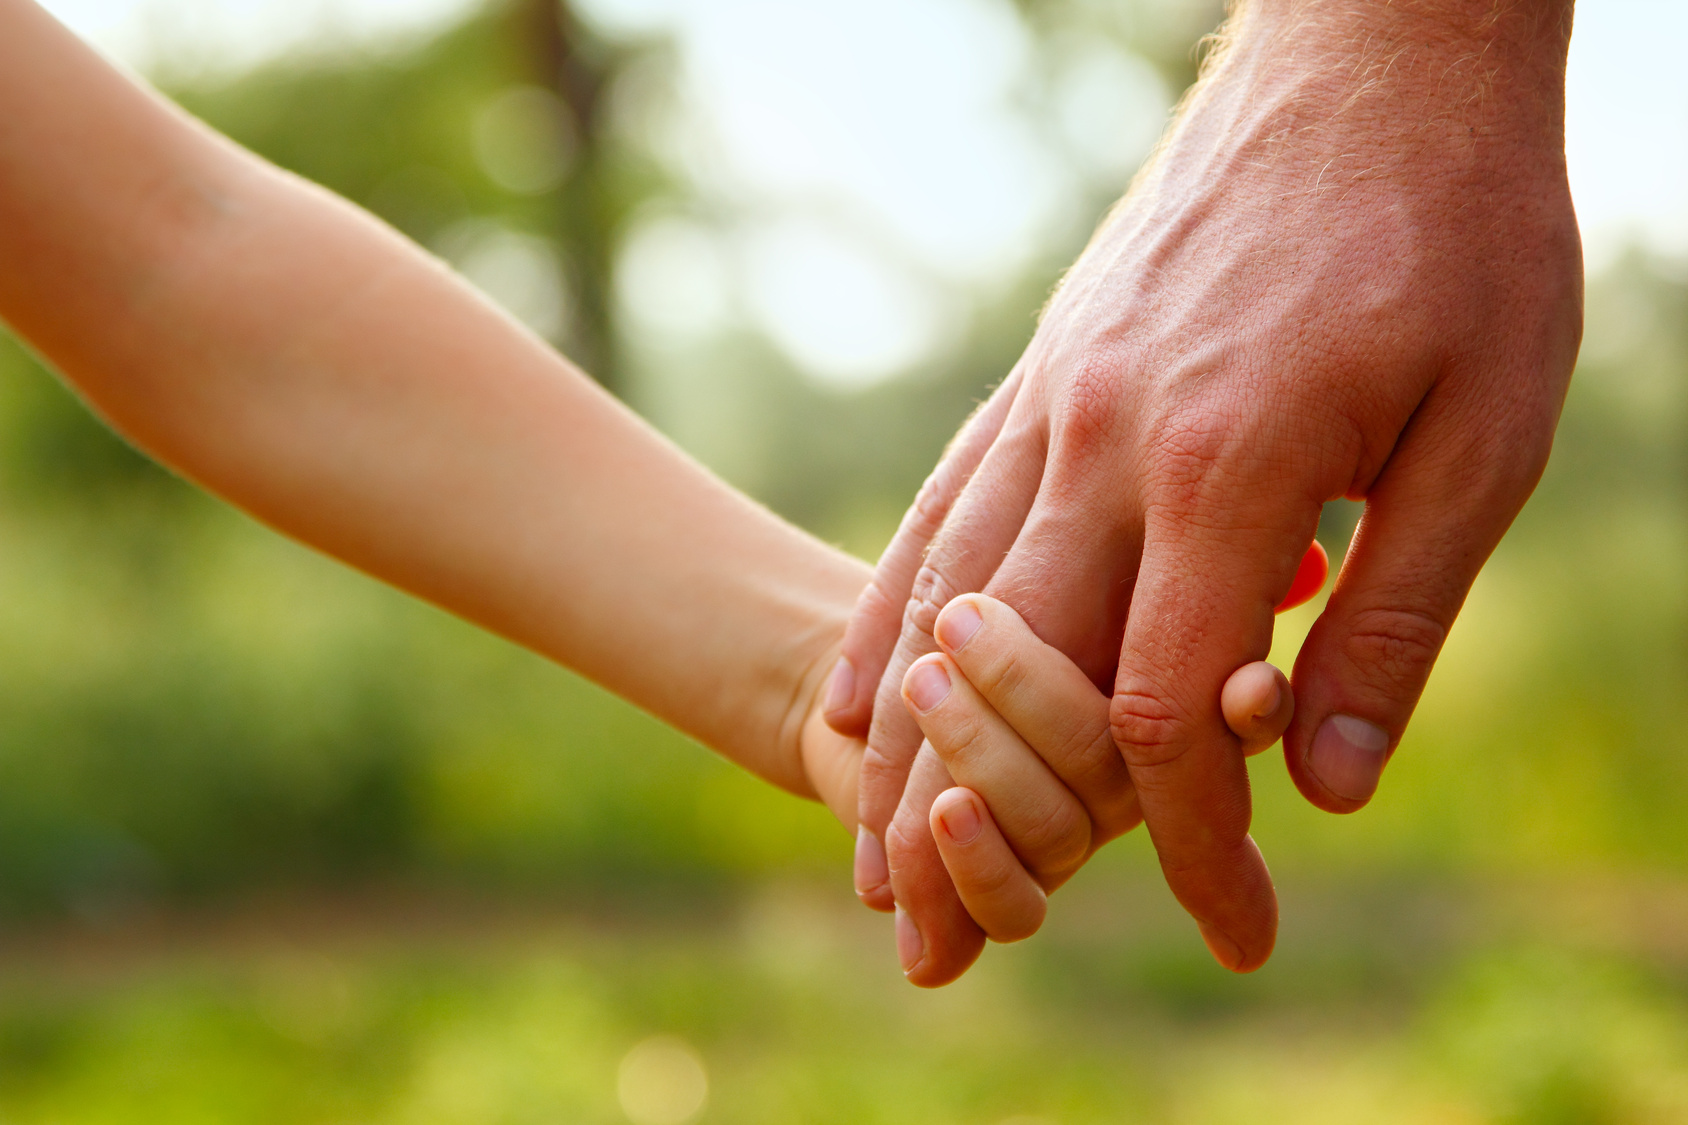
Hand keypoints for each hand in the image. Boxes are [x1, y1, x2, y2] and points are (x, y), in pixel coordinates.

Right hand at [828, 0, 1581, 983]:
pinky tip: (854, 692)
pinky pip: (936, 511)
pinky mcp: (1038, 374)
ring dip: (901, 749)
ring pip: (942, 605)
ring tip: (873, 864)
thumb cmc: (1458, 237)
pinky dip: (885, 619)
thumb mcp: (1487, 434)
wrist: (1375, 61)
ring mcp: (1052, 401)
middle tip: (947, 955)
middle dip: (982, 835)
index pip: (1167, 711)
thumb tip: (1327, 785)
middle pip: (1008, 682)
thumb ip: (1397, 619)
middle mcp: (1106, 442)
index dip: (1190, 842)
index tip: (1226, 922)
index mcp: (1230, 469)